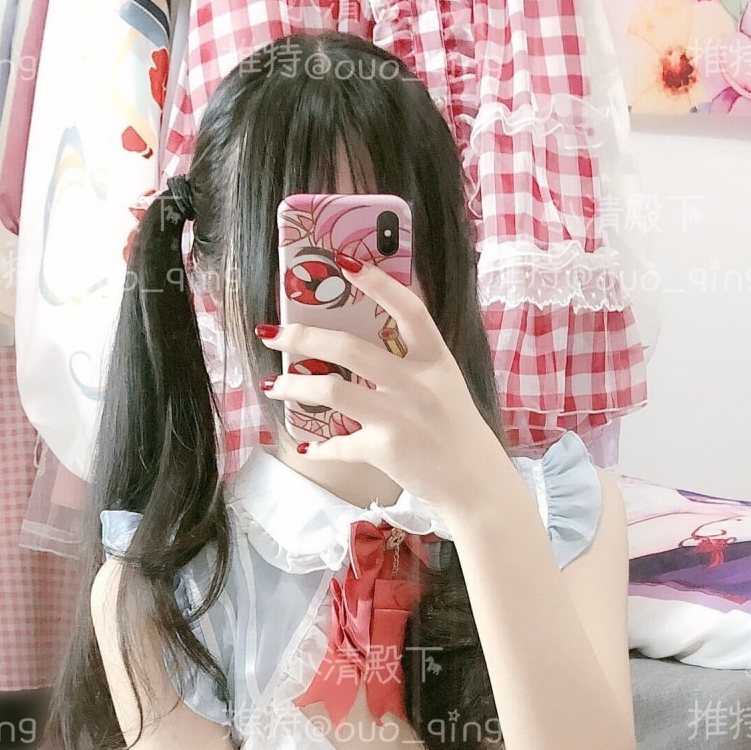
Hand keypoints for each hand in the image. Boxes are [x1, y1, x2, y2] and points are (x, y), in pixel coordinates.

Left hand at [258, 259, 518, 531]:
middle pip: (350, 348)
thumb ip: (413, 364)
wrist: (476, 485)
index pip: (409, 310)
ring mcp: (399, 417)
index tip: (346, 264)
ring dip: (294, 386)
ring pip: (332, 390)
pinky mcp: (385, 450)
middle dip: (303, 337)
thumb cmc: (457, 434)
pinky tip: (307, 447)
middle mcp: (417, 384)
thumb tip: (361, 347)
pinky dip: (319, 447)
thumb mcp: (445, 387)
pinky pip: (339, 444)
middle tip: (275, 333)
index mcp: (437, 361)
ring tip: (274, 385)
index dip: (378, 284)